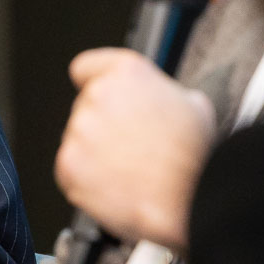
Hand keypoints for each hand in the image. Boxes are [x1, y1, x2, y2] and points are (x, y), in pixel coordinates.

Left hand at [55, 48, 216, 248]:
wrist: (190, 196)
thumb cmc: (195, 153)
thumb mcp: (193, 104)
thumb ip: (163, 94)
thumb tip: (161, 102)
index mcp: (126, 71)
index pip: (86, 67)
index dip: (93, 85)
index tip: (101, 100)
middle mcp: (97, 94)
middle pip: (84, 108)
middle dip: (102, 127)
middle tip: (130, 147)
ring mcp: (79, 130)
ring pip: (78, 142)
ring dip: (94, 155)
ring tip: (128, 172)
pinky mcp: (68, 164)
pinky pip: (70, 172)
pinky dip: (87, 182)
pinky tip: (116, 187)